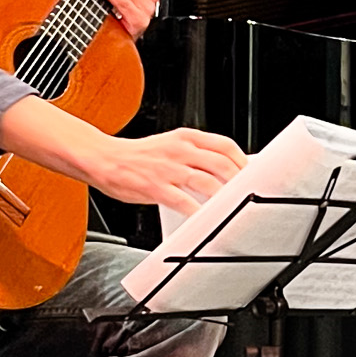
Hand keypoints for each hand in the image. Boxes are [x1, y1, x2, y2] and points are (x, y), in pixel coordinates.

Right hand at [76, 125, 246, 211]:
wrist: (104, 158)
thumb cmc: (138, 156)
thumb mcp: (170, 145)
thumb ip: (195, 154)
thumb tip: (224, 168)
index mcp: (185, 137)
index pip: (224, 145)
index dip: (242, 160)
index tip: (251, 173)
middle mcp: (180, 150)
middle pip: (222, 164)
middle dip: (239, 181)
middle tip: (246, 194)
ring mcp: (168, 169)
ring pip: (207, 182)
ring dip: (223, 197)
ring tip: (231, 208)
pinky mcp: (156, 187)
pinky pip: (184, 201)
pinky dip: (198, 212)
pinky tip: (204, 219)